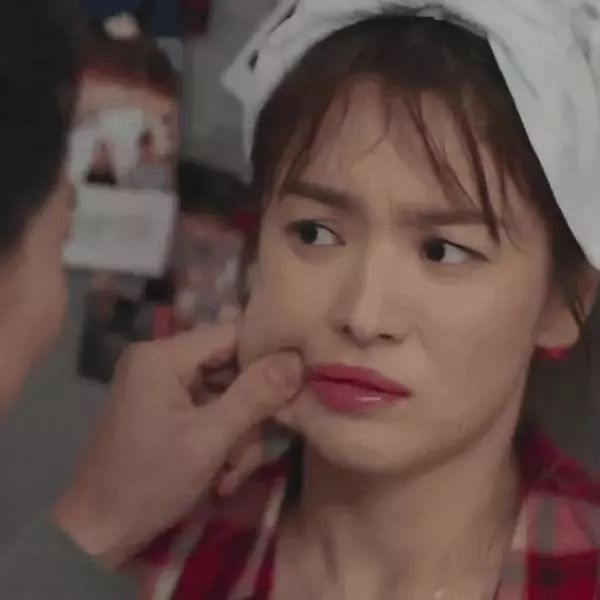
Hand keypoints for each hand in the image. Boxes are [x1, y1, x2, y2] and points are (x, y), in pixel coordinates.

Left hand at [52, 324, 301, 566]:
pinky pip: (209, 409)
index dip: (267, 357)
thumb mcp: (210, 440)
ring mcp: (161, 384)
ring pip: (225, 393)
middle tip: (249, 452)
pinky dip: (222, 439)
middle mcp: (160, 359)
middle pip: (231, 367)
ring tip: (230, 475)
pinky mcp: (165, 406)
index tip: (294, 387)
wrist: (98, 532)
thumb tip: (297, 359)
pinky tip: (220, 475)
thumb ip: (254, 396)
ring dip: (238, 435)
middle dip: (248, 412)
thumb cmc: (150, 482)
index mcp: (163, 355)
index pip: (233, 333)